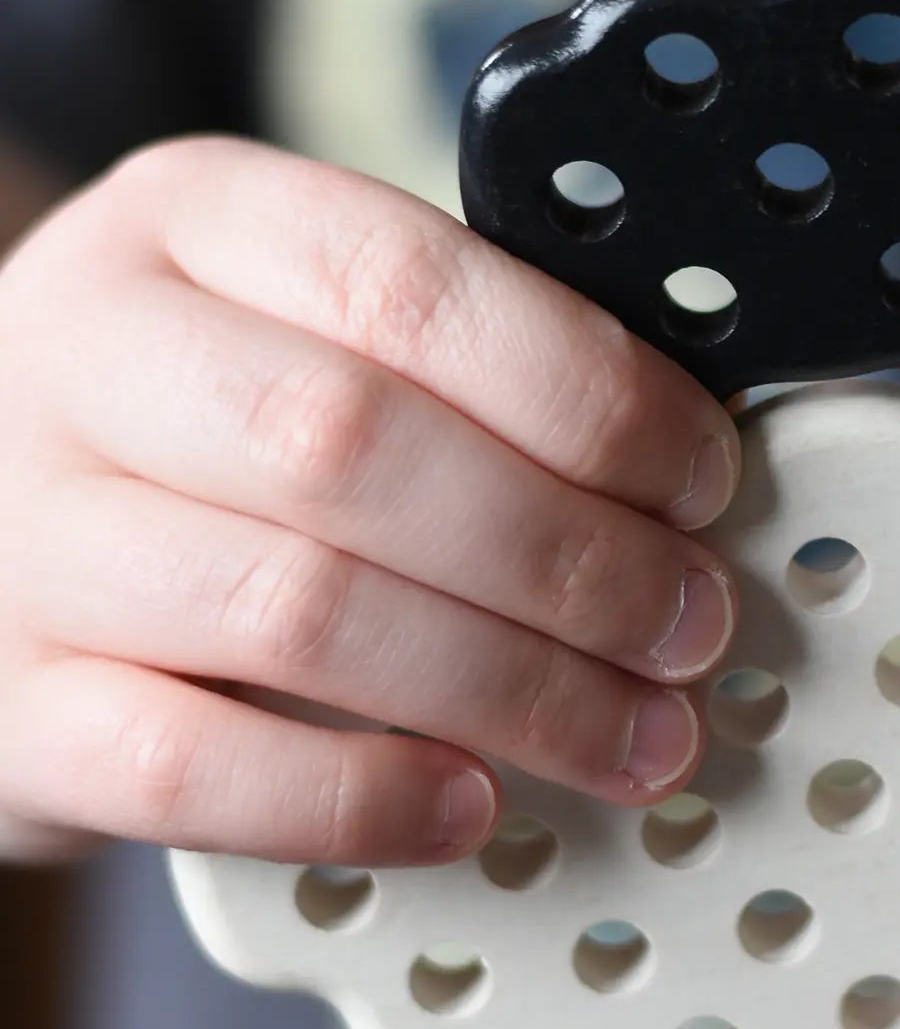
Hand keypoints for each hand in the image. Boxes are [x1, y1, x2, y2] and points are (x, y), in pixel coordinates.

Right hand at [0, 139, 739, 863]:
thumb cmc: (206, 444)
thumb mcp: (307, 340)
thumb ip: (463, 381)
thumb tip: (685, 484)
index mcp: (192, 223)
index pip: (408, 284)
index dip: (587, 393)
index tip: (701, 483)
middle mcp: (86, 355)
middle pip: (351, 446)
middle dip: (565, 555)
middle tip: (689, 628)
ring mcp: (28, 537)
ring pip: (294, 608)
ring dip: (510, 686)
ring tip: (636, 735)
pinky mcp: (11, 708)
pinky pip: (192, 769)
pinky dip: (358, 797)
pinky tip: (470, 805)